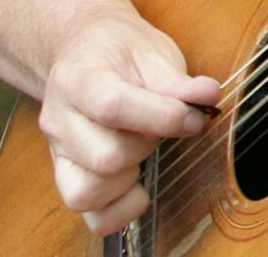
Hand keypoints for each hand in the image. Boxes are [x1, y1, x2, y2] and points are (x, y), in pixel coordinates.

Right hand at [38, 11, 221, 236]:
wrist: (85, 51)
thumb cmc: (120, 52)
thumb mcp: (151, 53)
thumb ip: (178, 80)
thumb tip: (209, 96)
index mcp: (79, 79)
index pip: (113, 107)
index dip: (161, 117)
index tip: (193, 116)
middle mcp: (59, 120)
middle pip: (106, 157)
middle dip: (148, 144)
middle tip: (162, 125)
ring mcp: (59, 153)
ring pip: (89, 192)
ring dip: (130, 178)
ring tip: (143, 149)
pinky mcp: (66, 179)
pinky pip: (90, 216)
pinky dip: (120, 209)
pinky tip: (138, 183)